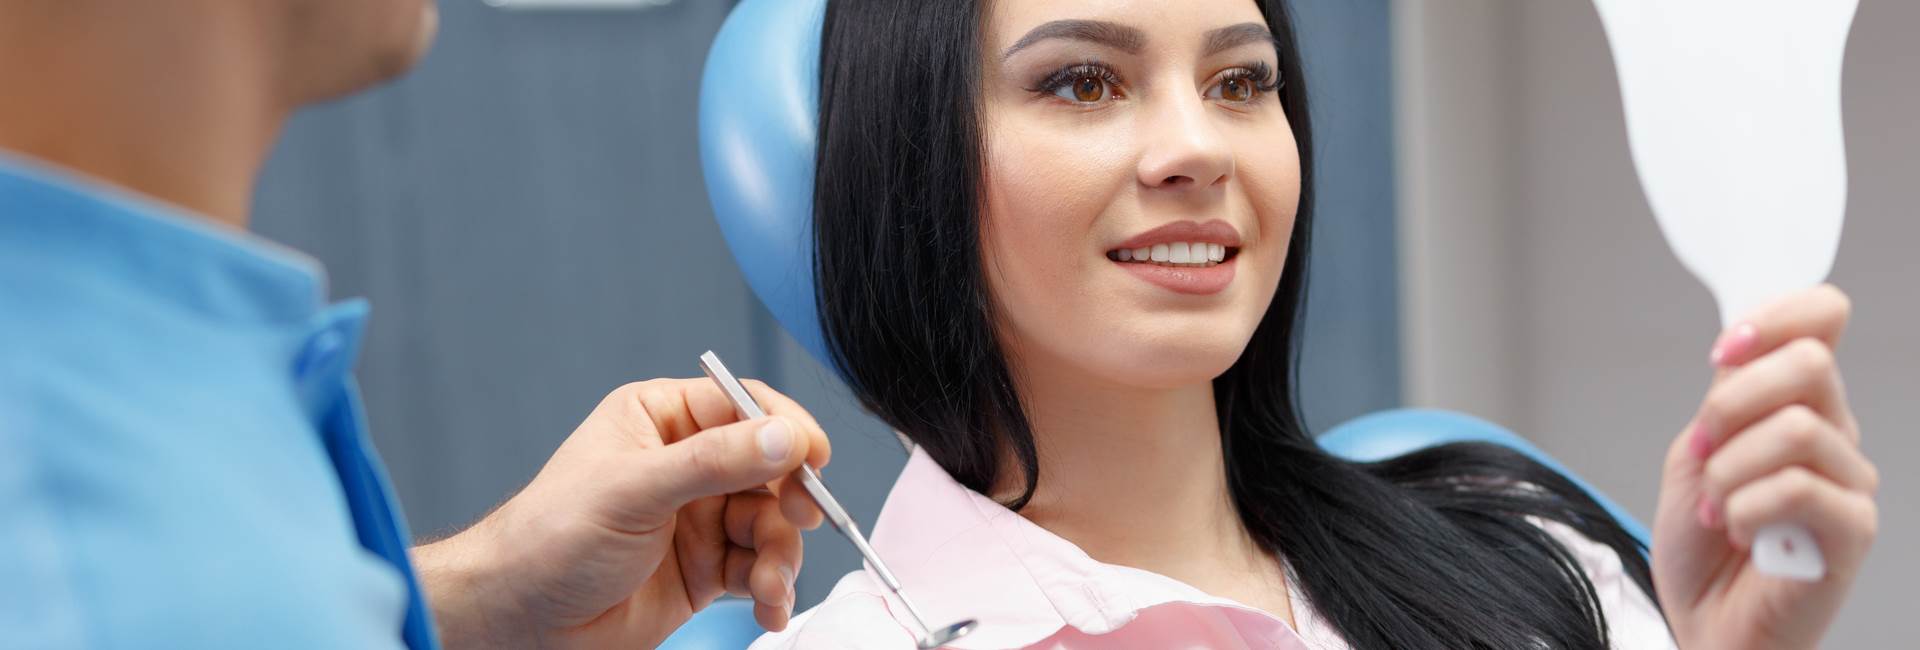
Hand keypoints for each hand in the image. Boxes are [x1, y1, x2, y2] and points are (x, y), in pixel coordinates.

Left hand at [414, 378, 831, 648]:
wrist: (518, 620)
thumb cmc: (550, 539)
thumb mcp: (634, 489)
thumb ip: (713, 461)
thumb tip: (783, 436)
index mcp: (662, 419)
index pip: (743, 407)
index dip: (785, 430)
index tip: (814, 458)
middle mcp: (685, 464)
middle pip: (769, 469)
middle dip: (790, 499)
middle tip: (802, 519)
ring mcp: (697, 519)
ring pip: (769, 524)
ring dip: (781, 555)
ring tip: (770, 585)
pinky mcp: (704, 570)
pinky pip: (758, 570)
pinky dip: (772, 589)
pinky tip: (769, 606)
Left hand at [1652, 285, 1878, 648]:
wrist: (1705, 623)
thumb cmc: (1702, 547)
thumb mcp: (1697, 452)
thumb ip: (1725, 397)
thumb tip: (1742, 343)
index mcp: (1799, 405)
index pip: (1824, 319)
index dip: (1776, 316)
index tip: (1722, 351)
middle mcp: (1834, 435)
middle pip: (1811, 363)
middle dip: (1732, 401)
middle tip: (1704, 448)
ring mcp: (1849, 482)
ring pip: (1796, 428)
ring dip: (1729, 467)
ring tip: (1713, 505)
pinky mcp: (1852, 530)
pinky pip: (1797, 487)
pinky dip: (1743, 506)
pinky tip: (1734, 529)